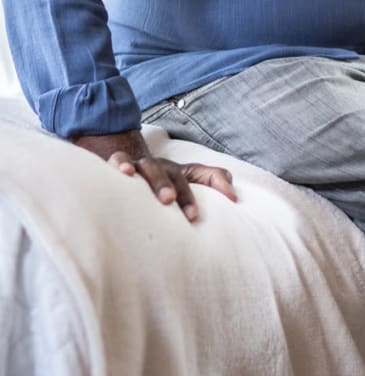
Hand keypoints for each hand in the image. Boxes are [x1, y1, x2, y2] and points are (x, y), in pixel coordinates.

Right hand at [74, 129, 237, 221]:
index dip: (199, 191)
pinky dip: (121, 163)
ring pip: (147, 165)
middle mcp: (161, 166)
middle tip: (170, 200)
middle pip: (169, 172)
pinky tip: (123, 172)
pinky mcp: (119, 167)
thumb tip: (236, 198)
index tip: (194, 216)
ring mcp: (140, 166)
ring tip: (152, 191)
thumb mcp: (189, 183)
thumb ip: (214, 183)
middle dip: (171, 187)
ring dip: (152, 178)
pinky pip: (119, 159)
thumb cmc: (164, 184)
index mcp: (179, 171)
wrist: (133, 169)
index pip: (196, 175)